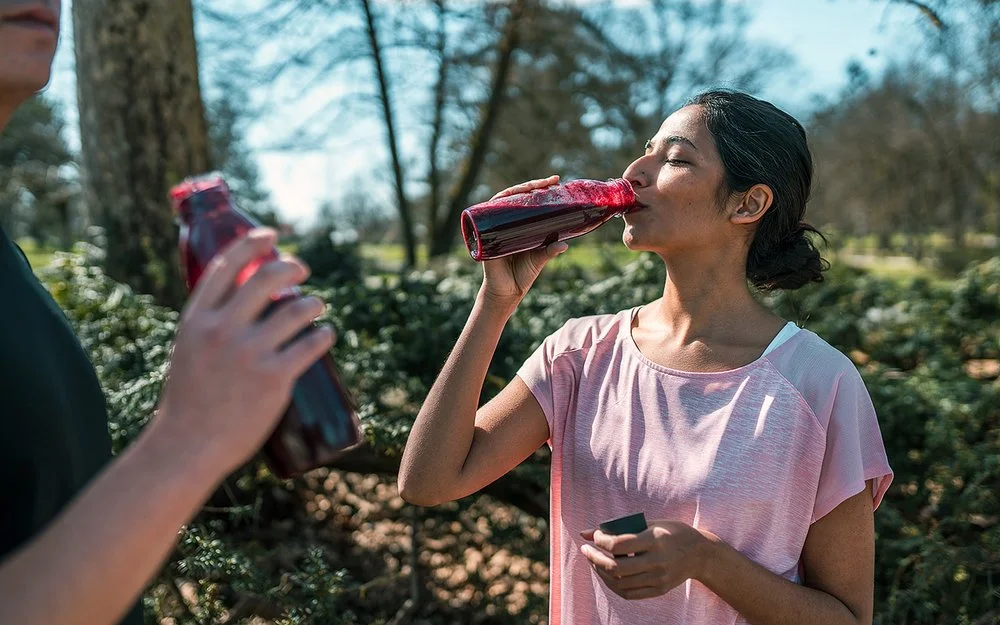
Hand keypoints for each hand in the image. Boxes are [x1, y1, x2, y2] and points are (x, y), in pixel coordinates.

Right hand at [152, 228, 334, 478]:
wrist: (188, 446)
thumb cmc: (189, 401)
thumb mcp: (188, 350)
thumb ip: (209, 326)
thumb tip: (239, 305)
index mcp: (197, 320)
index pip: (227, 266)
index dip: (252, 244)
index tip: (271, 235)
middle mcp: (222, 330)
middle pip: (267, 278)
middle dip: (291, 267)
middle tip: (302, 271)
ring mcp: (250, 353)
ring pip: (296, 309)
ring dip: (312, 303)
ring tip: (316, 307)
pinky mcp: (275, 377)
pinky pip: (311, 344)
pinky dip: (324, 335)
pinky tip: (328, 333)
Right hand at [479, 175, 568, 305]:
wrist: (507, 292)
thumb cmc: (522, 274)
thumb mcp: (539, 259)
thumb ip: (550, 251)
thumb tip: (564, 244)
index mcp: (520, 225)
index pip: (528, 201)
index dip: (539, 189)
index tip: (555, 181)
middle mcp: (506, 222)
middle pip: (515, 197)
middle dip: (531, 185)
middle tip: (549, 181)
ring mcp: (494, 227)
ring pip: (502, 202)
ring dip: (515, 191)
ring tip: (532, 187)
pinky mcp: (485, 236)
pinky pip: (485, 216)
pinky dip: (491, 206)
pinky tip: (500, 198)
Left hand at [580, 520, 712, 600]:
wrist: (700, 554)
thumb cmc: (671, 532)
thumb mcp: (648, 523)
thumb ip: (617, 527)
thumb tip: (584, 532)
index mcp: (655, 539)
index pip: (619, 544)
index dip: (600, 541)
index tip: (595, 536)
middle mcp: (657, 561)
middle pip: (616, 567)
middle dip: (595, 559)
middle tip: (586, 550)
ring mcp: (659, 578)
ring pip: (620, 583)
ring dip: (601, 572)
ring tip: (594, 562)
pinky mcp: (660, 590)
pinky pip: (629, 593)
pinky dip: (613, 585)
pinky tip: (606, 574)